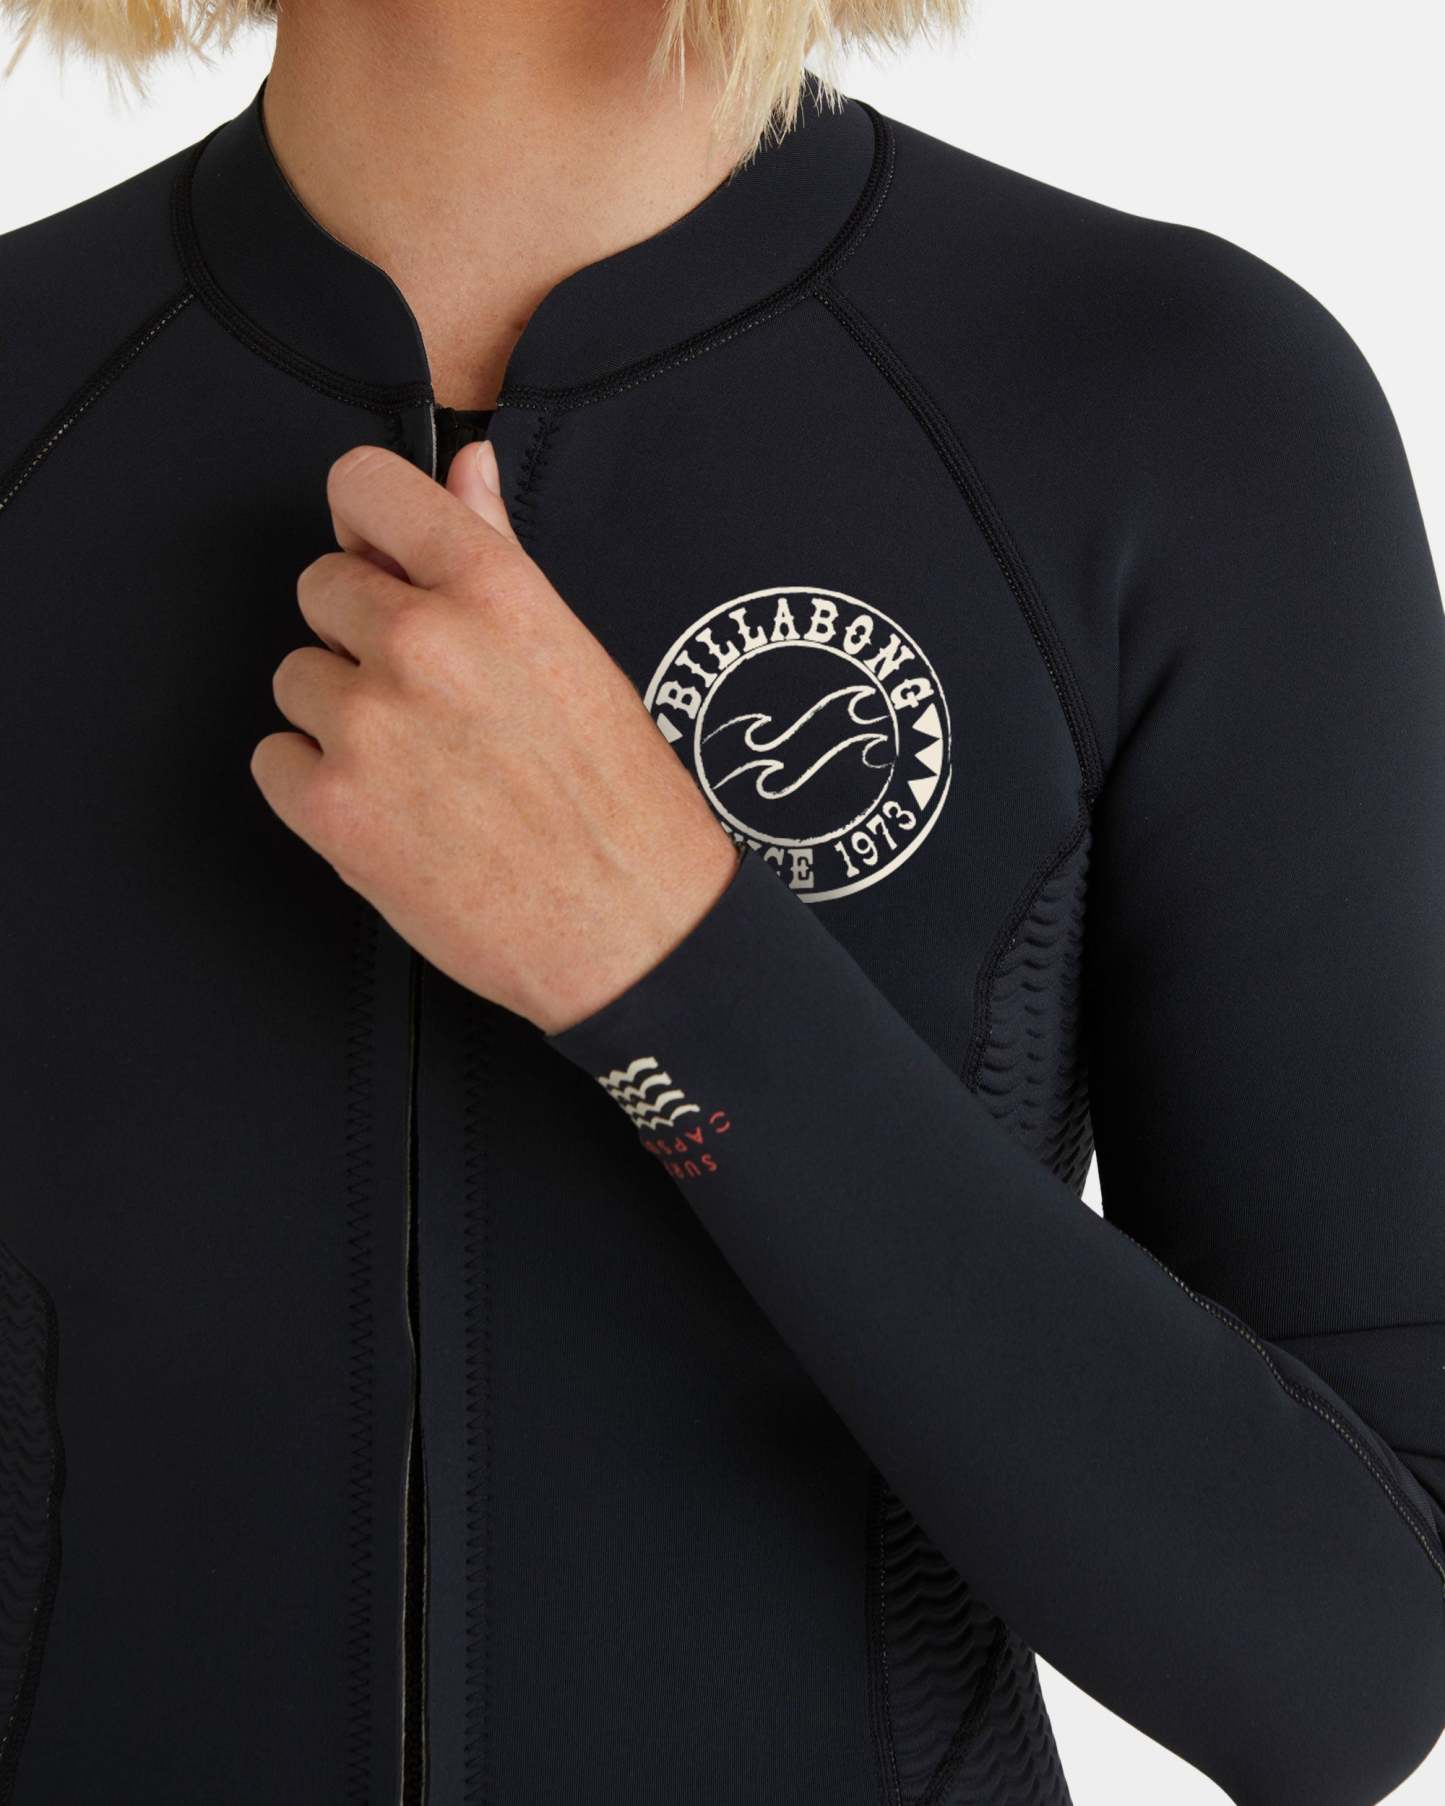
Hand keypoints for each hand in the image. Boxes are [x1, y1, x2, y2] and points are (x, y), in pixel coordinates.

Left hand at [250, 437, 741, 1034]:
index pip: (364, 486)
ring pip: (296, 677)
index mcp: (492, 588)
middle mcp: (421, 641)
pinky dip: (316, 785)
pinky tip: (390, 811)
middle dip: (362, 634)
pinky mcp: (329, 806)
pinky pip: (275, 759)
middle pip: (320, 587)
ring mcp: (367, 724)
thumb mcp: (572, 651)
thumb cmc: (617, 798)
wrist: (630, 929)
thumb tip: (463, 463)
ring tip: (420, 768)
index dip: (367, 525)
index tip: (380, 558)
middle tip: (431, 701)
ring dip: (340, 714)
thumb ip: (495, 550)